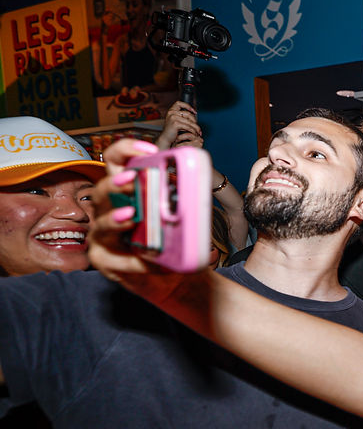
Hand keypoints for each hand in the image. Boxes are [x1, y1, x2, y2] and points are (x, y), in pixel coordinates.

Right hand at [87, 139, 182, 291]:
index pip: (118, 162)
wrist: (175, 278)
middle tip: (132, 180)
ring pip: (101, 223)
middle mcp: (110, 209)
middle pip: (102, 190)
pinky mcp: (104, 259)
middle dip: (116, 184)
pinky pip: (114, 258)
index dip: (127, 150)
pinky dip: (133, 260)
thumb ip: (184, 203)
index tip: (150, 150)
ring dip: (115, 220)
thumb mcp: (184, 219)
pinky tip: (148, 261)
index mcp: (127, 192)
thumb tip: (195, 188)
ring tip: (131, 217)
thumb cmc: (175, 244)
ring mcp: (103, 234)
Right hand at [157, 101, 202, 149]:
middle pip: (188, 114)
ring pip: (190, 122)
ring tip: (199, 132)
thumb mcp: (177, 121)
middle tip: (198, 128)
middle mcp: (171, 112)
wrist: (166, 139)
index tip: (194, 112)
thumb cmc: (173, 131)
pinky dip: (193, 131)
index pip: (179, 103)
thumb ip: (183, 116)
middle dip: (195, 121)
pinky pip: (188, 127)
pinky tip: (195, 134)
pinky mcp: (175, 124)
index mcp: (171, 111)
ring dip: (196, 128)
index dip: (187, 105)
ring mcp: (173, 117)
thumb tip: (194, 113)